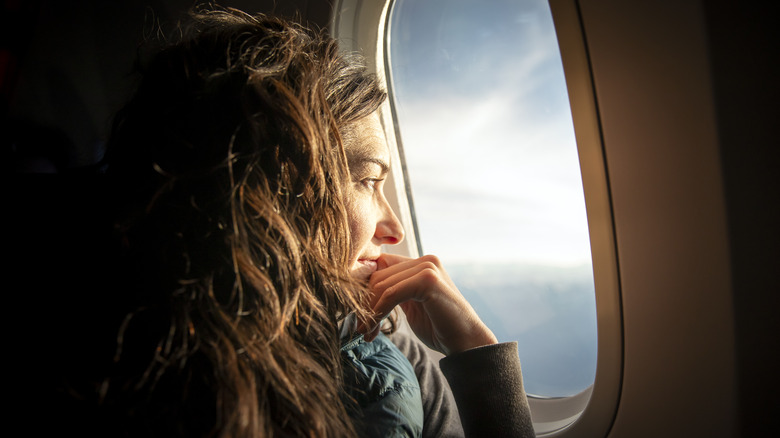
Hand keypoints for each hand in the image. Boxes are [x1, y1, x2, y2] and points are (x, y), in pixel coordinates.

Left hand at [361, 253, 497, 355]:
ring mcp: (427, 267)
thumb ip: (394, 292)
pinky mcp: (427, 280)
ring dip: (369, 311)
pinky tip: (373, 330)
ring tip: (366, 332)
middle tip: (360, 328)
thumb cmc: (439, 328)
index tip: (358, 314)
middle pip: (377, 274)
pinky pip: (391, 294)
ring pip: (381, 284)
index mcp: (421, 264)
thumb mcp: (411, 305)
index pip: (380, 265)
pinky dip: (377, 313)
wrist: (466, 343)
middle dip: (364, 303)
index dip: (365, 289)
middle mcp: (425, 260)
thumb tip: (362, 291)